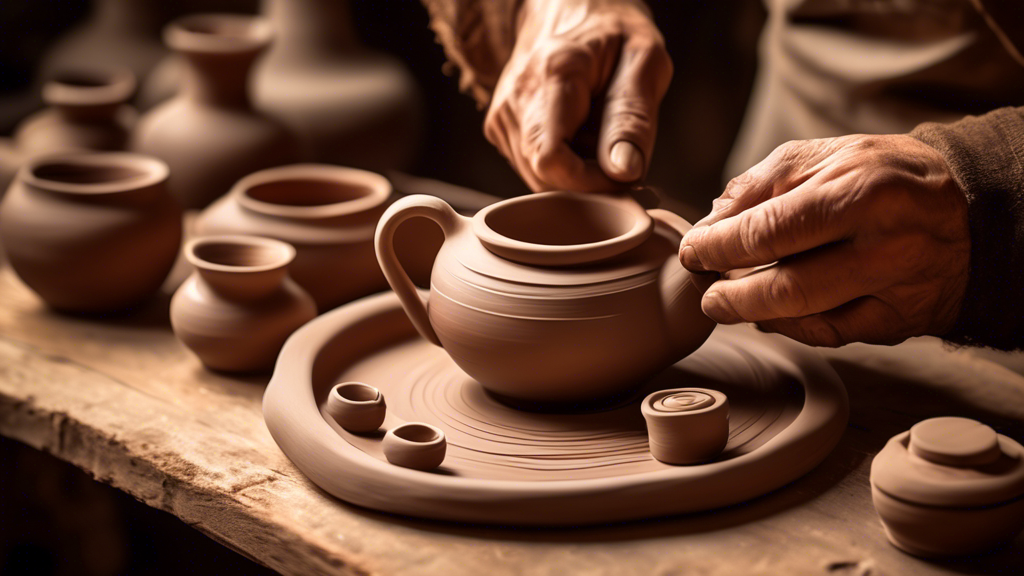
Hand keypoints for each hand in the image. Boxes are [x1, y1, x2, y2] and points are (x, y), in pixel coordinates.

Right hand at [485, 0, 671, 191]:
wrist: (569, 7)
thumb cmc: (613, 32)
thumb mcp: (644, 60)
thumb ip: (634, 118)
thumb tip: (623, 172)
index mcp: (554, 75)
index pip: (552, 161)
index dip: (590, 184)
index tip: (623, 176)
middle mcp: (516, 98)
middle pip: (545, 177)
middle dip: (589, 181)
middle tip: (621, 153)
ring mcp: (501, 115)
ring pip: (539, 179)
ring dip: (577, 174)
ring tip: (599, 136)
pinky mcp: (499, 127)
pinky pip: (532, 170)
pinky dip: (563, 166)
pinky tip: (578, 136)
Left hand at [678, 134, 969, 346]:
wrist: (968, 211)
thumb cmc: (884, 177)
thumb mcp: (824, 156)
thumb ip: (761, 185)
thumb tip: (710, 222)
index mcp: (861, 190)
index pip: (769, 230)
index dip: (719, 247)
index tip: (694, 251)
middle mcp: (883, 245)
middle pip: (786, 287)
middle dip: (731, 295)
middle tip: (706, 292)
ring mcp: (894, 289)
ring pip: (806, 318)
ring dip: (754, 314)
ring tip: (726, 303)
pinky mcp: (898, 322)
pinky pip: (830, 335)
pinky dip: (790, 328)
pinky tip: (769, 315)